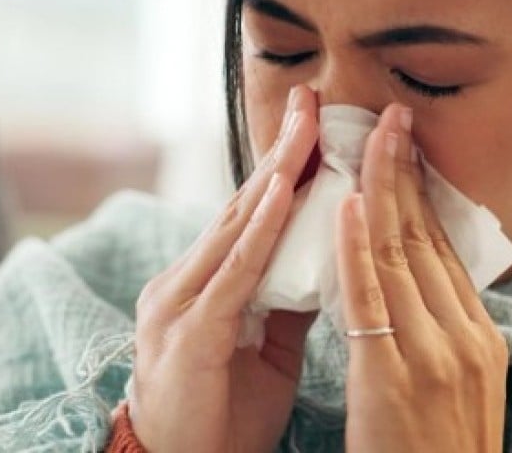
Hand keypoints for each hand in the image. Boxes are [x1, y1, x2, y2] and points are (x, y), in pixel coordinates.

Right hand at [128, 84, 320, 452]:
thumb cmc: (222, 414)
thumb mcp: (267, 346)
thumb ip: (290, 296)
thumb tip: (331, 253)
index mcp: (205, 283)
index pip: (251, 213)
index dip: (284, 167)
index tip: (315, 121)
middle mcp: (184, 280)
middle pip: (242, 204)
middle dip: (281, 150)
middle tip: (312, 98)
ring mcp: (180, 302)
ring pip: (236, 226)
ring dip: (275, 173)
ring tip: (306, 127)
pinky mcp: (189, 332)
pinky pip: (232, 272)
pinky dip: (259, 229)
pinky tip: (281, 193)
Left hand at [337, 103, 507, 452]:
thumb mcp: (455, 388)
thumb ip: (440, 334)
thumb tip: (418, 286)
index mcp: (479, 336)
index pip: (445, 249)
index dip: (422, 193)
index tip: (404, 148)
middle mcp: (465, 335)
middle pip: (428, 238)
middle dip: (406, 172)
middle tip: (390, 116)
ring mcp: (434, 354)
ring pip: (402, 254)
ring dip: (381, 189)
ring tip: (365, 135)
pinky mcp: (395, 376)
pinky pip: (374, 299)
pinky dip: (359, 246)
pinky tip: (346, 203)